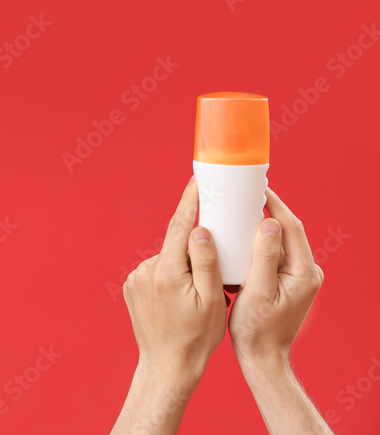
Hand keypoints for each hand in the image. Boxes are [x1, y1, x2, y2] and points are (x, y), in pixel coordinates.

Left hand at [112, 179, 225, 433]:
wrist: (167, 365)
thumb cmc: (197, 337)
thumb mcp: (211, 300)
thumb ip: (206, 262)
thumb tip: (201, 229)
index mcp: (167, 272)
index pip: (179, 226)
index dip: (190, 200)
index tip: (198, 180)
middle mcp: (146, 270)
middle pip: (175, 243)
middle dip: (194, 242)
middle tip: (214, 253)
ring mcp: (135, 278)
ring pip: (166, 258)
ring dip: (182, 263)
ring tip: (197, 292)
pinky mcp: (131, 287)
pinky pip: (156, 270)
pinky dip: (170, 274)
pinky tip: (180, 297)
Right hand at [229, 188, 323, 367]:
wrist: (262, 357)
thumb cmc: (256, 329)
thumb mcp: (257, 291)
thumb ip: (265, 257)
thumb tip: (269, 224)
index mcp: (303, 272)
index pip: (291, 227)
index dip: (273, 204)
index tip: (256, 187)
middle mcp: (306, 272)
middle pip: (287, 230)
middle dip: (267, 210)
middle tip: (244, 193)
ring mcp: (298, 277)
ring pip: (280, 241)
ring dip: (261, 225)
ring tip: (239, 210)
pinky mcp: (287, 282)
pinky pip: (274, 253)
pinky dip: (258, 242)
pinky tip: (240, 237)